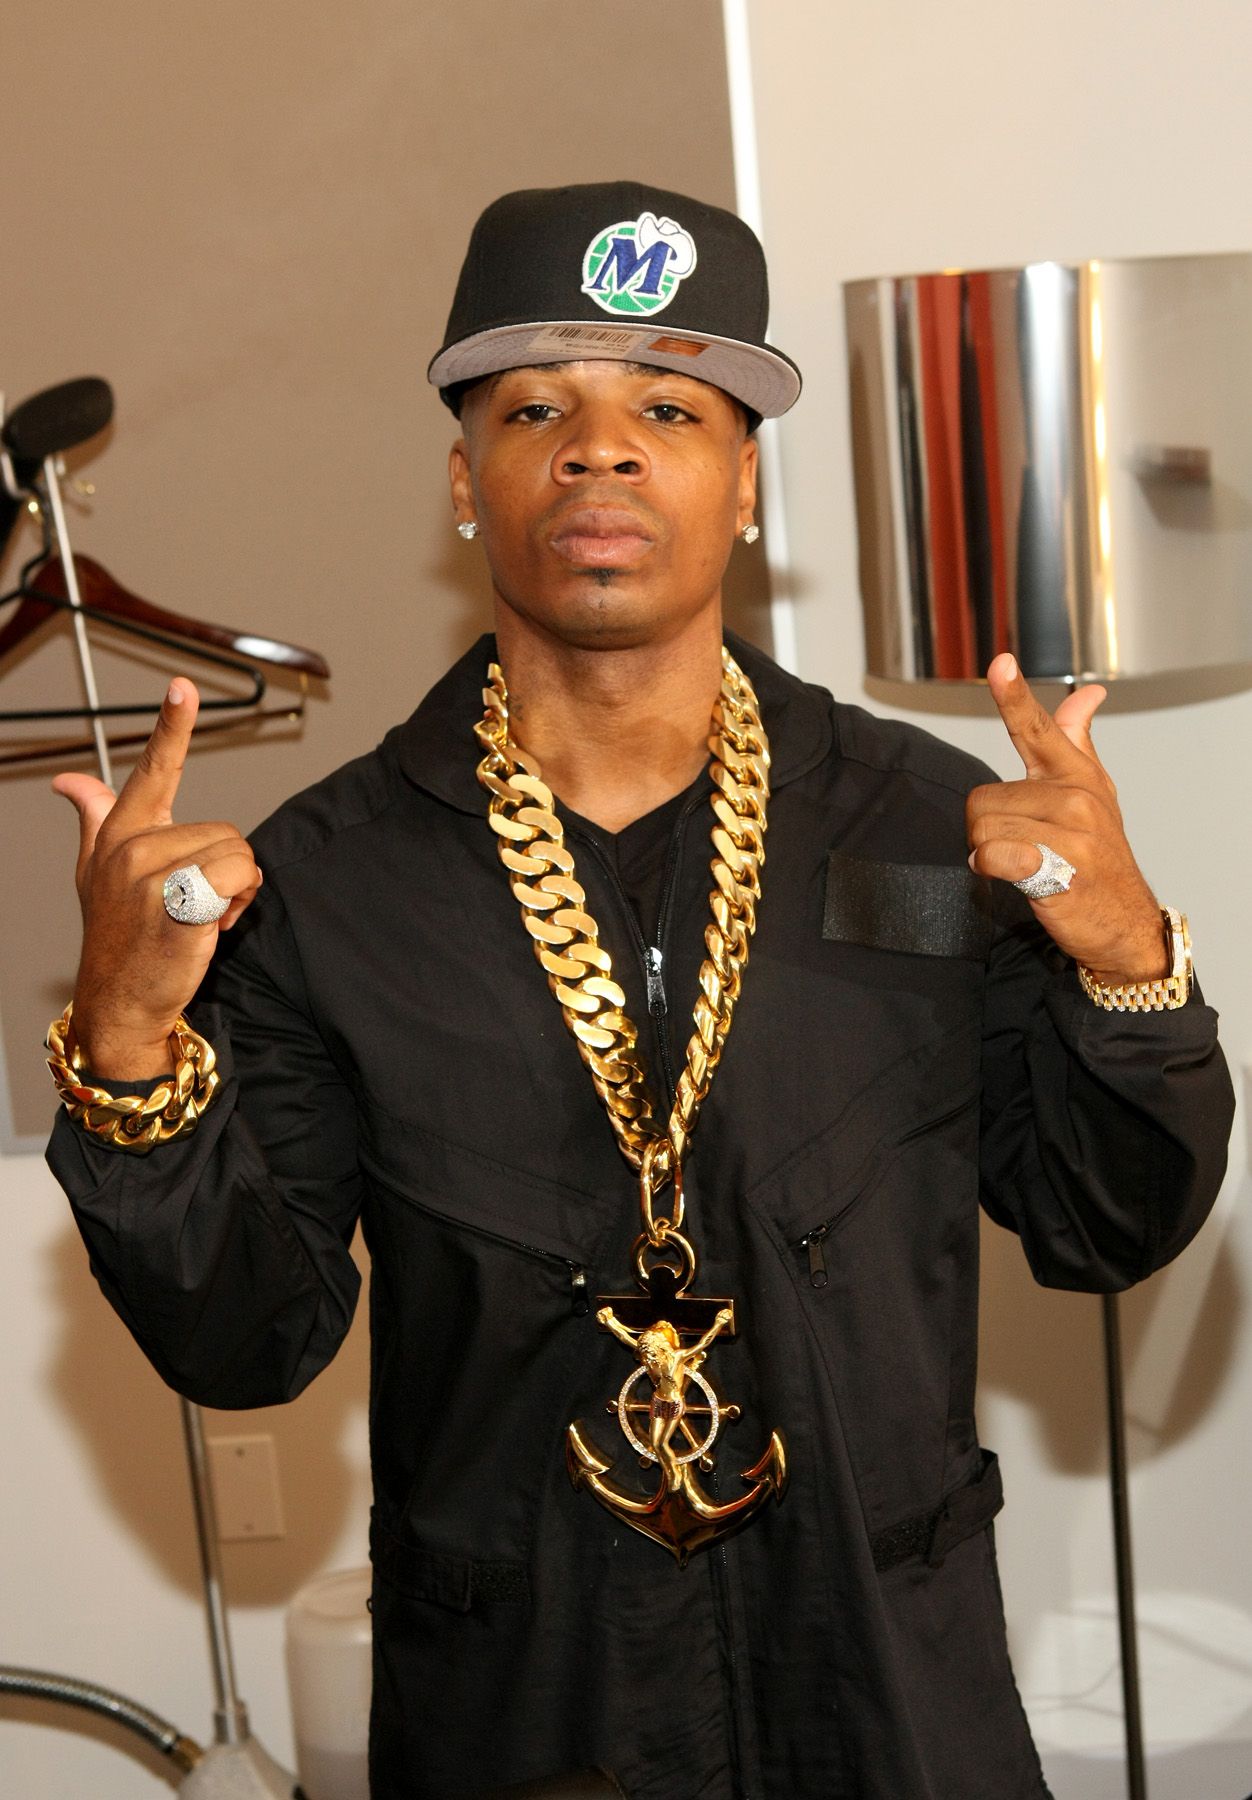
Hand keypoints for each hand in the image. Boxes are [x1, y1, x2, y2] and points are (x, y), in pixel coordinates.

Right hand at [53, 679, 262, 1077]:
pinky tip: (207, 930)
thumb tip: (70, 781)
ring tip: (197, 918)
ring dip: (235, 892)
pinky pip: (238, 879)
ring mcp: (149, 876)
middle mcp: (130, 848)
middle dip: (226, 871)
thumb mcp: (97, 873)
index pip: (150, 771)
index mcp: (119, 833)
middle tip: (193, 905)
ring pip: (239, 856)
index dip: (171, 726)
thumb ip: (93, 818)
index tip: (184, 686)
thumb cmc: (120, 938)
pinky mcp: (176, 904)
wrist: (120, 1003)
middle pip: (226, 831)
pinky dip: (238, 907)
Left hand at [966, 654, 1165, 982]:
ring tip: (1023, 865)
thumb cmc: (1100, 857)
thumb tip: (1086, 695)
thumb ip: (1076, 744)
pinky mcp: (1058, 865)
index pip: (1040, 728)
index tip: (999, 662)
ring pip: (983, 829)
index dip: (1014, 696)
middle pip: (983, 798)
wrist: (1124, 922)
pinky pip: (994, 855)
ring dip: (989, 854)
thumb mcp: (1095, 795)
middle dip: (986, 829)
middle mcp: (1076, 797)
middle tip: (1018, 848)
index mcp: (1078, 776)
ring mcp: (1071, 831)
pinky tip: (1019, 877)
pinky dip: (993, 869)